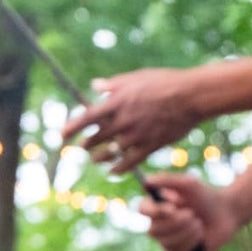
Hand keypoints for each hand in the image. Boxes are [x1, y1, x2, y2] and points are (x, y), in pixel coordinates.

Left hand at [63, 67, 209, 172]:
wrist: (190, 96)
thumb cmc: (164, 82)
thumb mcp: (135, 78)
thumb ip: (113, 85)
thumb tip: (95, 86)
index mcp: (116, 102)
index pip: (85, 118)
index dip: (71, 128)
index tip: (61, 136)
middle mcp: (123, 121)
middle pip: (95, 138)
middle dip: (86, 144)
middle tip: (83, 147)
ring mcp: (136, 135)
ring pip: (110, 153)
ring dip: (99, 158)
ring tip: (95, 160)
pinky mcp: (151, 146)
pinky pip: (130, 162)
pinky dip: (119, 169)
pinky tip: (113, 172)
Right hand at [141, 173, 239, 250]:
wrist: (226, 215)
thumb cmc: (206, 197)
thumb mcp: (188, 184)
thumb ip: (167, 180)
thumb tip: (146, 181)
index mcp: (157, 206)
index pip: (142, 210)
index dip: (155, 211)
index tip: (172, 208)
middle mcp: (158, 224)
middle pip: (153, 230)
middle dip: (176, 223)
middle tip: (192, 214)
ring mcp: (166, 240)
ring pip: (165, 242)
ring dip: (186, 231)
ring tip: (199, 223)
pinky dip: (190, 242)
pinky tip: (200, 236)